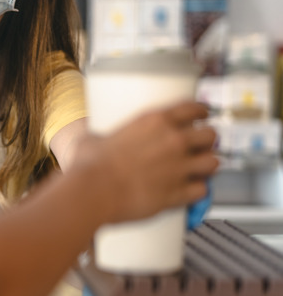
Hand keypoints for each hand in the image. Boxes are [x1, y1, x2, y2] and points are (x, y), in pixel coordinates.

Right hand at [77, 101, 218, 223]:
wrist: (93, 191)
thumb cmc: (90, 165)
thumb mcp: (94, 139)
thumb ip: (102, 137)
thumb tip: (93, 141)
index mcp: (155, 121)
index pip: (192, 109)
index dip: (201, 111)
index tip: (202, 115)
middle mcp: (173, 141)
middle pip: (210, 135)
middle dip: (207, 140)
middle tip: (200, 145)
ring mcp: (178, 168)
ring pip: (212, 163)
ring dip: (208, 165)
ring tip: (200, 168)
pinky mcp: (178, 193)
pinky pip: (203, 190)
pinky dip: (200, 190)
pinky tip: (193, 190)